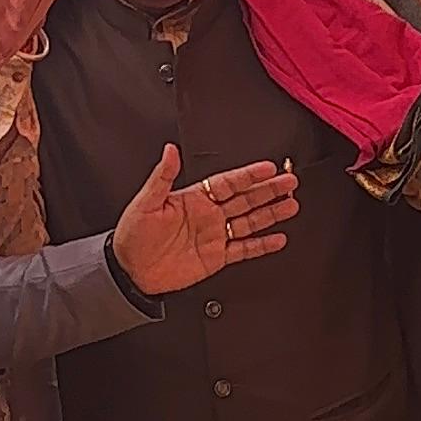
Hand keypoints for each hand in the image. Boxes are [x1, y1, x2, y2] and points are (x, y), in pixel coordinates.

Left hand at [112, 148, 297, 291]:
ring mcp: (214, 236)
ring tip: (291, 205)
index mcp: (194, 199)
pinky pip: (244, 249)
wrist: (130, 270)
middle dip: (268, 190)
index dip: (249, 175)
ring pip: (250, 221)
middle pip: (245, 199)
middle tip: (290, 182)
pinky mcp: (216, 257)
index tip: (268, 168)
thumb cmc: (133, 235)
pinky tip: (277, 238)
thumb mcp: (146, 202)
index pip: (228, 183)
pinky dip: (262, 245)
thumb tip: (170, 150)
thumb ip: (163, 176)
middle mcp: (208, 215)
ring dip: (271, 213)